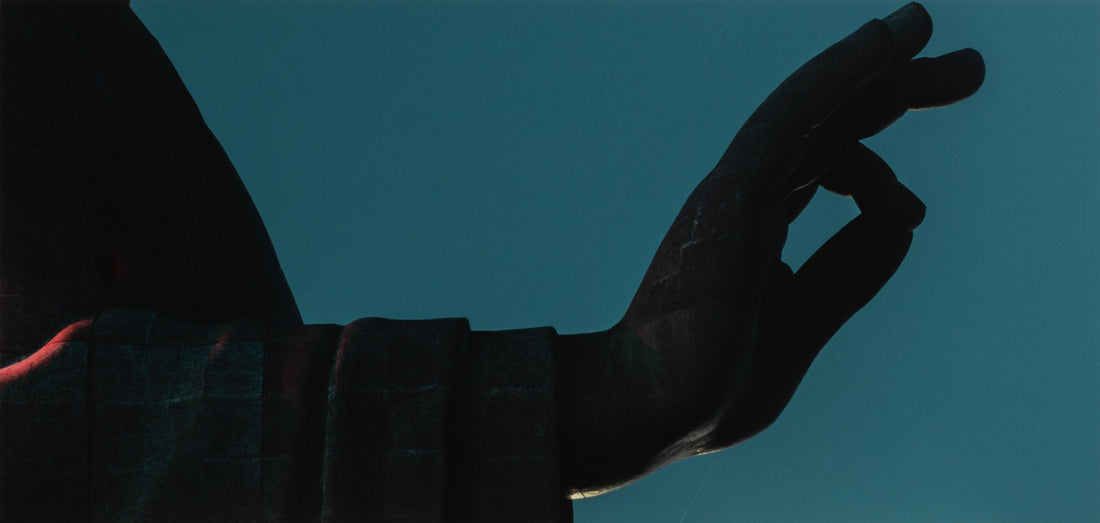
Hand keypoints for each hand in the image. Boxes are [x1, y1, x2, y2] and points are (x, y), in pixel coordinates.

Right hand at [558, 2, 983, 497]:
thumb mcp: (807, 320)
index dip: (878, 177)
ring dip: (879, 65)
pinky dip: (838, 74)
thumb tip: (904, 222)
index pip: (826, 168)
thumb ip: (849, 271)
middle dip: (895, 91)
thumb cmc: (720, 379)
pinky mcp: (733, 193)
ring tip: (926, 24)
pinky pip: (792, 119)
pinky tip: (888, 40)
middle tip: (967, 68)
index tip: (912, 212)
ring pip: (816, 109)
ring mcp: (739, 190)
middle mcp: (749, 196)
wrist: (660, 412)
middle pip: (831, 125)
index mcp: (759, 226)